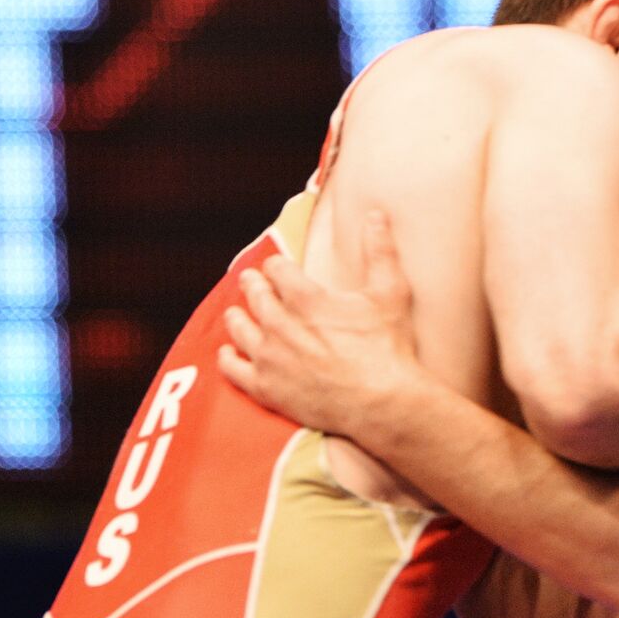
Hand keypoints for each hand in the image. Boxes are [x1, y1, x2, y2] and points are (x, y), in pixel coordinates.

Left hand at [218, 210, 424, 435]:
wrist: (383, 402)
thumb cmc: (389, 348)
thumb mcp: (391, 293)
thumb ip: (381, 251)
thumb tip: (376, 215)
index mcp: (306, 299)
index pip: (276, 270)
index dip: (276, 266)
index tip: (277, 267)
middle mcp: (279, 325)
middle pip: (254, 296)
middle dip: (252, 285)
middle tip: (251, 281)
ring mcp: (269, 358)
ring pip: (238, 329)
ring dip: (237, 317)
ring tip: (237, 312)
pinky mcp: (266, 388)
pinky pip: (232, 369)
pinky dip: (228, 358)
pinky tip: (229, 353)